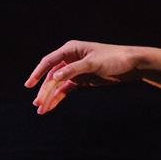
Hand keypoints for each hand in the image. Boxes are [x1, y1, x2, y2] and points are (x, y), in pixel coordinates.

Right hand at [25, 39, 140, 112]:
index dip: (37, 73)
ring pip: (57, 84)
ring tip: (42, 110)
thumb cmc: (113, 58)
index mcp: (70, 50)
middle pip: (51, 76)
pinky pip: (66, 89)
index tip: (29, 84)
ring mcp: (75, 70)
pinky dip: (59, 97)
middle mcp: (70, 59)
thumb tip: (54, 76)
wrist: (131, 64)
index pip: (49, 61)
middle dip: (44, 90)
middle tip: (37, 104)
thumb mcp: (93, 64)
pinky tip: (51, 106)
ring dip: (49, 96)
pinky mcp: (81, 79)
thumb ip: (73, 70)